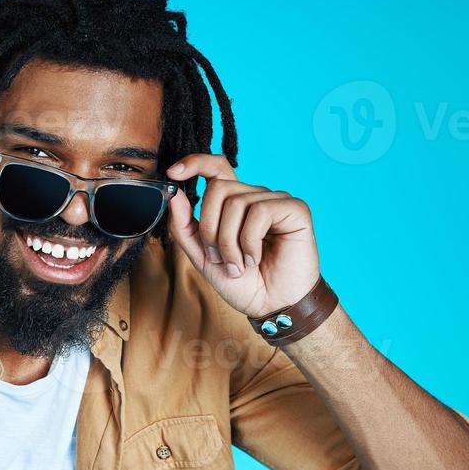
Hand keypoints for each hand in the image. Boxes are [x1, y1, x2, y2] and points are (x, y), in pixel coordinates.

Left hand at [164, 154, 319, 316]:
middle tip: (219, 258)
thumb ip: (185, 227)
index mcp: (234, 204)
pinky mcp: (295, 209)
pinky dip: (250, 241)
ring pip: (236, 202)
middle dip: (210, 228)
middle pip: (218, 188)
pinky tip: (256, 259)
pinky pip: (260, 211)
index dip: (195, 163)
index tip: (173, 173)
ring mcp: (275, 201)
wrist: (271, 306)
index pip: (216, 168)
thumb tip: (173, 195)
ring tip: (238, 265)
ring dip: (229, 242)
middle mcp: (255, 197)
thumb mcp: (202, 256)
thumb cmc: (242, 283)